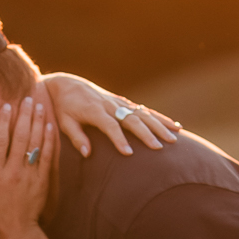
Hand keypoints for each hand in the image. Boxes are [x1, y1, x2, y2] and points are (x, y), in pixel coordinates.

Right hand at [0, 97, 56, 238]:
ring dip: (37, 122)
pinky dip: (48, 140)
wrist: (16, 233)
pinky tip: (49, 126)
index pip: (0, 142)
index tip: (6, 106)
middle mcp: (12, 172)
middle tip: (26, 98)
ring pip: (35, 144)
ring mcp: (29, 176)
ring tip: (38, 105)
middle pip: (20, 137)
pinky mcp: (42, 181)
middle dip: (23, 116)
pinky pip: (47, 157)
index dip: (3, 122)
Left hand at [38, 73, 181, 158]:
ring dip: (159, 126)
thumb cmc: (63, 108)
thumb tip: (87, 154)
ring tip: (174, 138)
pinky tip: (175, 126)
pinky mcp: (124, 102)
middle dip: (146, 134)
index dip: (119, 139)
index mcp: (94, 110)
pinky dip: (161, 118)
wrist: (66, 84)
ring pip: (143, 114)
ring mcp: (119, 102)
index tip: (128, 154)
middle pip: (132, 119)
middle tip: (158, 148)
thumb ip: (76, 137)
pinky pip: (145, 110)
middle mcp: (110, 105)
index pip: (110, 126)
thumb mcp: (63, 122)